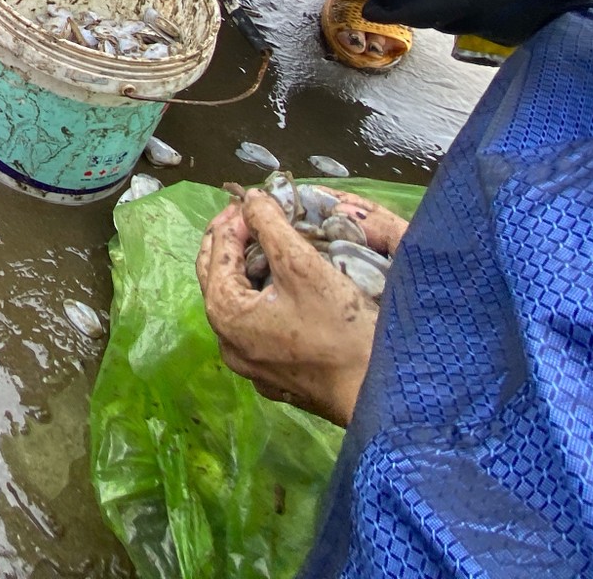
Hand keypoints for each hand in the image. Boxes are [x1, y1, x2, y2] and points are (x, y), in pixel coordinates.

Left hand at [195, 189, 405, 425]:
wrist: (375, 394)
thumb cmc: (339, 330)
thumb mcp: (302, 266)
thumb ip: (271, 226)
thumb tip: (252, 197)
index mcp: (225, 312)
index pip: (217, 250)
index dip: (235, 217)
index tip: (255, 197)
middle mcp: (227, 341)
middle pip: (217, 276)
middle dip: (232, 240)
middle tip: (252, 213)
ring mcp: (248, 363)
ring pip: (236, 301)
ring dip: (246, 268)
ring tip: (267, 241)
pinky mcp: (272, 374)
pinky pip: (254, 325)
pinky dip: (260, 297)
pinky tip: (281, 285)